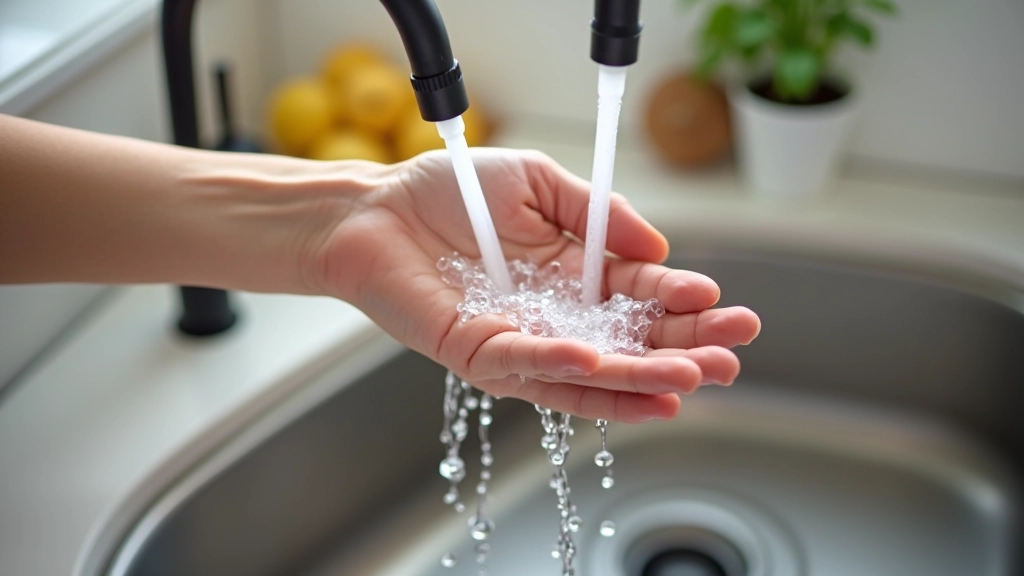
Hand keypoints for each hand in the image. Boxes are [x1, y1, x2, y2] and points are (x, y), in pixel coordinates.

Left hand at [313, 148, 759, 421]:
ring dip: (639, 378)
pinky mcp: (477, 355)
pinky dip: (560, 368)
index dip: (680, 302)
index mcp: (576, 275)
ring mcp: (519, 342)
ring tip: (691, 380)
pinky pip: (523, 366)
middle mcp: (556, 316)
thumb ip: (599, 213)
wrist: (377, 206)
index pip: (640, 297)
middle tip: (732, 358)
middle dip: (682, 352)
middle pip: (629, 344)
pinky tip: (598, 364)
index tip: (720, 302)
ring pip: (588, 373)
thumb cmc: (455, 192)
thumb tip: (661, 245)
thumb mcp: (540, 183)